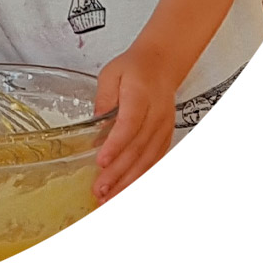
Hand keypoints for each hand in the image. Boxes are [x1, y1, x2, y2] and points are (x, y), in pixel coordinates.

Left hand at [91, 44, 184, 201]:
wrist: (162, 65)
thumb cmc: (134, 69)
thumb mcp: (110, 74)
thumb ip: (103, 99)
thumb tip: (96, 127)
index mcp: (140, 96)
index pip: (129, 124)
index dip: (115, 145)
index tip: (101, 161)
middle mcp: (156, 115)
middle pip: (138, 148)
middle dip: (118, 173)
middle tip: (100, 190)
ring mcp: (163, 128)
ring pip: (148, 159)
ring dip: (129, 181)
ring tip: (110, 197)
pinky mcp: (166, 137)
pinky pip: (155, 160)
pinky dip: (141, 177)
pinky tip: (128, 190)